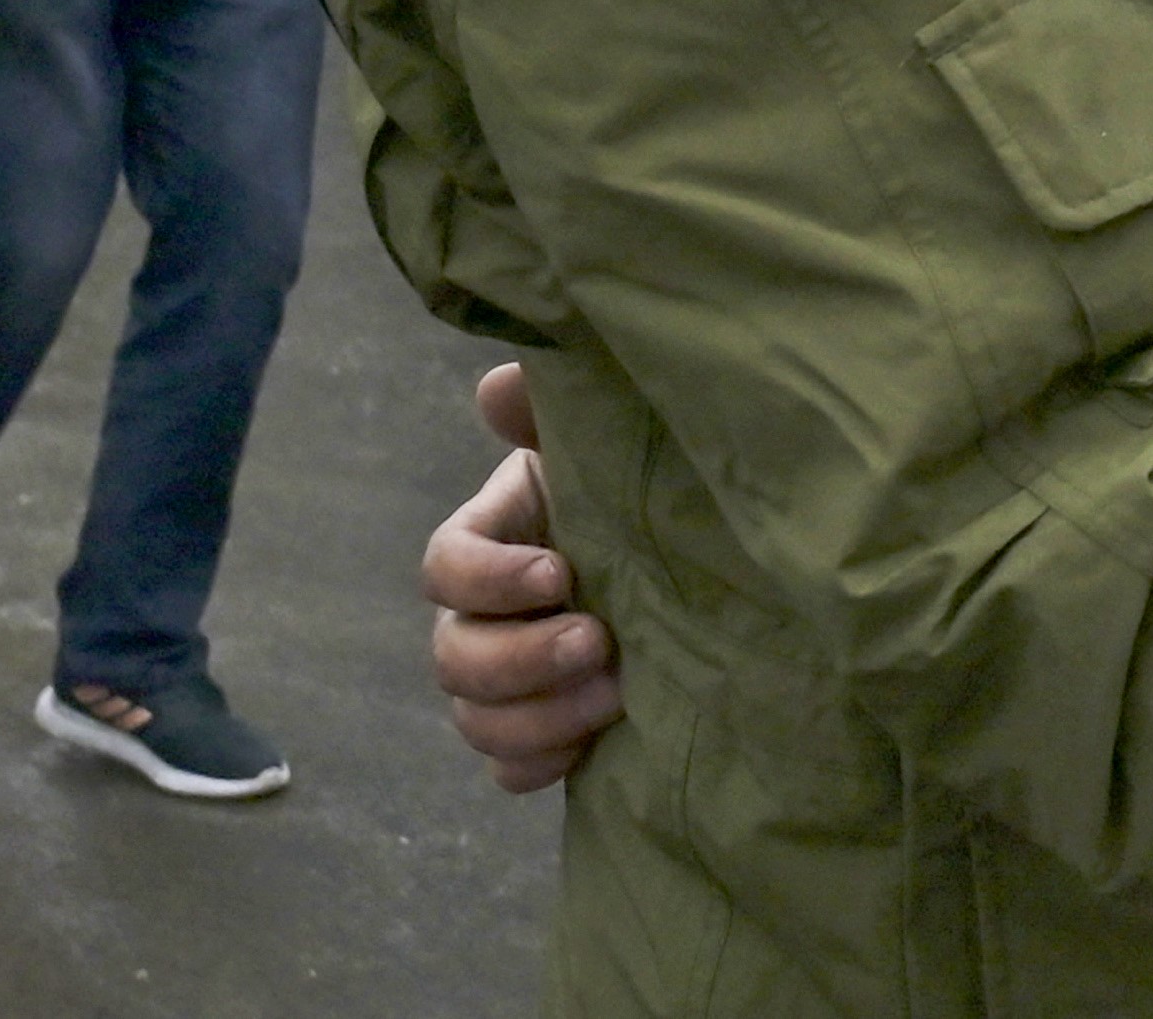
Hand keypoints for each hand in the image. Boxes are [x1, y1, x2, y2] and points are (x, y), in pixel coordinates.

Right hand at [424, 363, 622, 792]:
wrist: (707, 558)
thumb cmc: (649, 490)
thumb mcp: (605, 446)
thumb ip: (547, 413)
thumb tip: (498, 384)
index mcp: (494, 541)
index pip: (445, 567)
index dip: (487, 578)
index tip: (559, 572)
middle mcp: (485, 615)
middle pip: (453, 656)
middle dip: (519, 659)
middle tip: (599, 642)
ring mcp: (508, 679)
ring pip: (475, 718)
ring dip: (536, 718)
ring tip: (615, 697)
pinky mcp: (541, 729)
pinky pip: (506, 768)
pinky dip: (536, 764)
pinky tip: (588, 750)